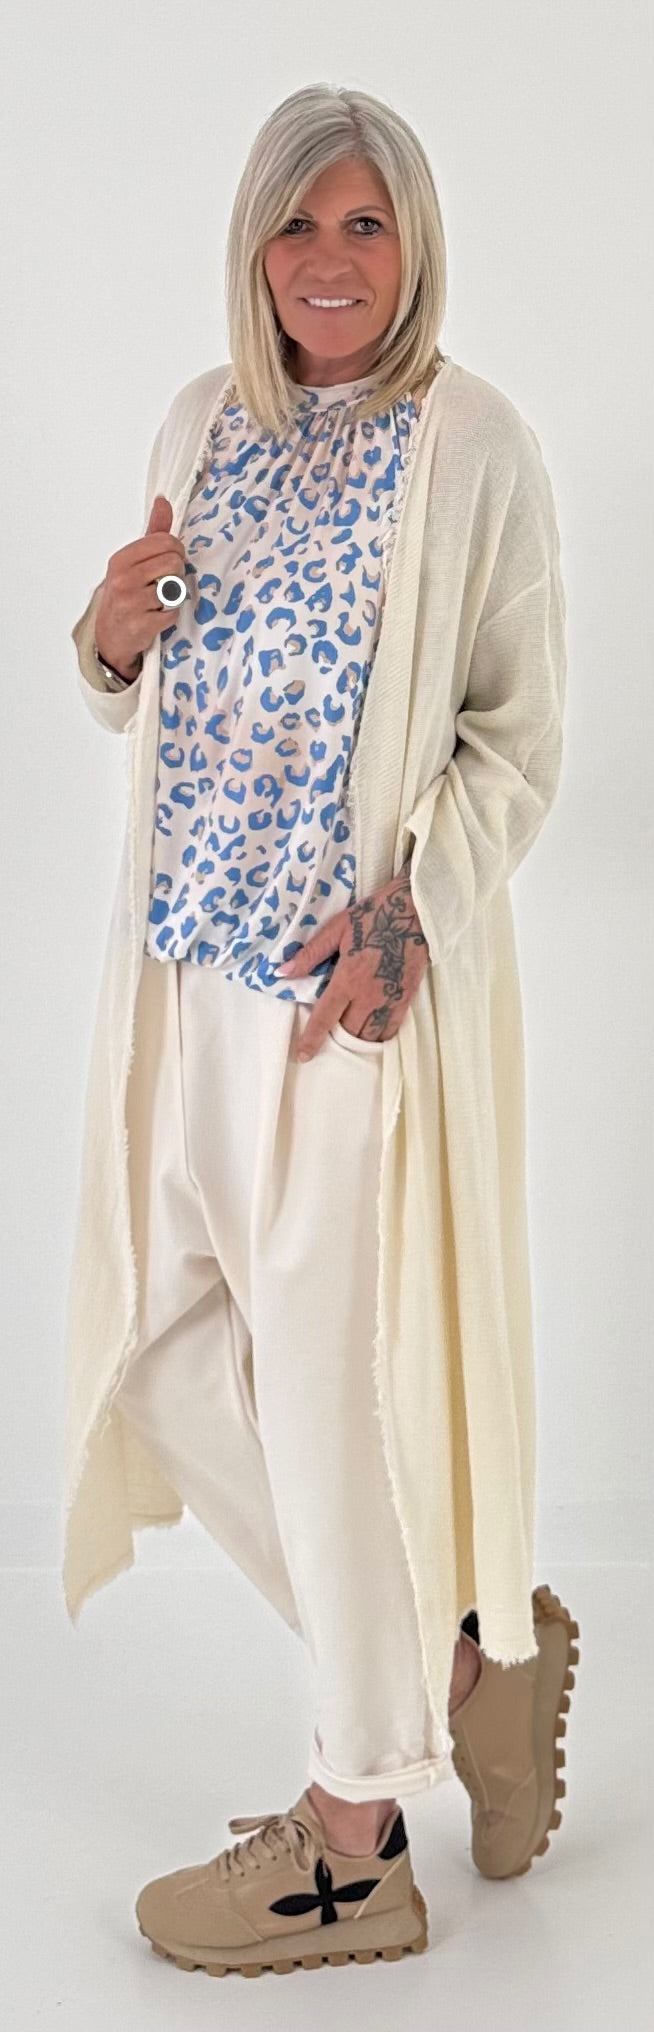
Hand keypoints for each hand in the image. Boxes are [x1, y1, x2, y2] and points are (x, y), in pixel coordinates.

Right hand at [95, 496, 187, 676]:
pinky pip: (172, 613)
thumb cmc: (125, 595)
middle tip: (165, 582)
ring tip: (157, 601)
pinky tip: (154, 617)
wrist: (110, 636)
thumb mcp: (133, 562)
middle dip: (176, 573)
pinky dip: (169, 617)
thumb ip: (153, 532)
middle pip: (174, 562)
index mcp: (121, 560)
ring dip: (172, 596)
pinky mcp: (141, 625)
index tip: (170, 559)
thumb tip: (163, 501)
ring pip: (175, 588)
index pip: (164, 541)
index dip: (176, 550)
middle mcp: (123, 579)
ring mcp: (131, 603)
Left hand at [277, 856, 430, 1061]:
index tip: (304, 1055)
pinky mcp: (406, 999)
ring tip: (349, 1034)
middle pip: (348, 1032)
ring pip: (370, 1036)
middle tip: (329, 1034)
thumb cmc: (374, 916)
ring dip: (357, 1039)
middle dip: (337, 1037)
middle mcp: (368, 995)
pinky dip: (379, 1036)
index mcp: (348, 978)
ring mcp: (390, 1000)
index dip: (312, 1039)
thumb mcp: (337, 929)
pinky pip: (391, 1030)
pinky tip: (371, 1031)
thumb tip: (282, 972)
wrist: (417, 912)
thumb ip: (310, 954)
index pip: (325, 1017)